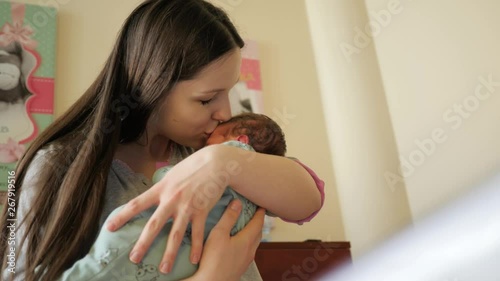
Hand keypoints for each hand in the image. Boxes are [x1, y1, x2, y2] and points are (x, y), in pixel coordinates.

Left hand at [106, 146, 228, 272]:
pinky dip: (196, 247)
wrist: (216, 162)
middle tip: (133, 259)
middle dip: (143, 243)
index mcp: (161, 188)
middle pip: (154, 225)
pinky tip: (194, 260)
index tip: (109, 228)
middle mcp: (171, 199)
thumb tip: (154, 195)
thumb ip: (163, 186)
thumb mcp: (173, 173)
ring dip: (169, 253)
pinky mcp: (202, 211)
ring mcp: (187, 206)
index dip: (122, 216)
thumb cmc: (194, 166)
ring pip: (175, 234)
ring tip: (164, 269)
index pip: (136, 204)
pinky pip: (198, 233)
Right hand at [186, 200, 264, 280]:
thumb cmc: (213, 260)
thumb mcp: (219, 234)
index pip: (258, 222)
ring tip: (246, 226)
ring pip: (253, 243)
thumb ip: (229, 217)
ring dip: (252, 233)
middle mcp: (250, 251)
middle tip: (254, 213)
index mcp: (247, 240)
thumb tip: (238, 203)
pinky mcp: (239, 267)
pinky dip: (246, 242)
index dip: (260, 212)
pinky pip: (247, 251)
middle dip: (257, 222)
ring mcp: (246, 261)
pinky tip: (238, 244)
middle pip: (258, 233)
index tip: (261, 205)